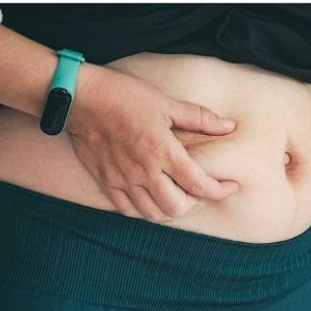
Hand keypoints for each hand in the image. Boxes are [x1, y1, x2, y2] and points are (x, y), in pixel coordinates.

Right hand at [65, 63, 240, 221]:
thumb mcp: (166, 103)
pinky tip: (151, 196)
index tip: (230, 186)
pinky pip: (128, 210)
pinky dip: (144, 210)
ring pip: (153, 214)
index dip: (220, 191)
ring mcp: (122, 179)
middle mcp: (143, 171)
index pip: (199, 185)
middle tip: (197, 188)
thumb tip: (230, 126)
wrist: (80, 97)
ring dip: (170, 208)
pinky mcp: (106, 182)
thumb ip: (200, 118)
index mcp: (162, 151)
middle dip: (194, 202)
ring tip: (176, 193)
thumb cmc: (124, 96)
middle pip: (176, 207)